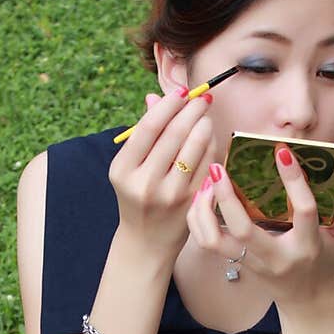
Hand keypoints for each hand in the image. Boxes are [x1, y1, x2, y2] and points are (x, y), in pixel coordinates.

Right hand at [108, 89, 216, 259]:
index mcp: (123, 170)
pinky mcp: (191, 203)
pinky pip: (206, 165)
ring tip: (205, 115)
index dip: (169, 105)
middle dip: (192, 110)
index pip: (149, 127)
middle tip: (202, 98)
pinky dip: (210, 146)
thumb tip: (156, 96)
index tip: (181, 92)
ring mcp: (170, 195)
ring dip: (204, 125)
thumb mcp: (130, 167)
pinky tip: (209, 137)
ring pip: (194, 148)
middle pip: (174, 134)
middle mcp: (145, 183)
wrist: (145, 242)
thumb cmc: (137, 195)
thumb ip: (144, 133)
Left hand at [187, 144, 333, 306]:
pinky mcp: (237, 263)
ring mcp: (252, 263)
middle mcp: (276, 257)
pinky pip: (207, 244)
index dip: (293, 181)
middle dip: (226, 198)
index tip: (282, 151)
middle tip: (219, 168)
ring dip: (204, 211)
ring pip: (215, 241)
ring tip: (207, 182)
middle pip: (243, 230)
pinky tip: (202, 197)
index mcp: (306, 246)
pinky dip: (199, 220)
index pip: (303, 212)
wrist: (307, 299)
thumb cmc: (325, 260)